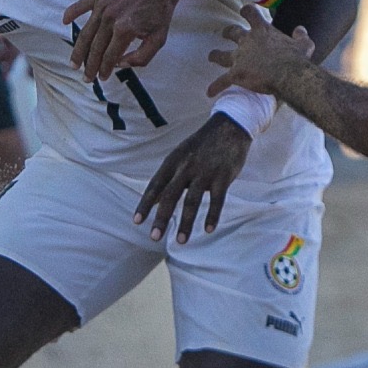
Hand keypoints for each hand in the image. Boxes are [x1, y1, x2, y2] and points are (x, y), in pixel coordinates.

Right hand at [63, 0, 180, 81]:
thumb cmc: (160, 10)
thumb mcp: (158, 39)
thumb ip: (141, 57)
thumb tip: (121, 64)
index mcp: (123, 30)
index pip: (109, 56)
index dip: (104, 70)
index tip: (102, 78)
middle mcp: (109, 19)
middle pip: (95, 48)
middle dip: (89, 65)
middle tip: (86, 78)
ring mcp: (102, 5)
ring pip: (86, 32)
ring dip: (78, 50)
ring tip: (74, 62)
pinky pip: (81, 5)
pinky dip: (72, 13)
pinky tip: (65, 22)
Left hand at [135, 112, 252, 242]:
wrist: (230, 126)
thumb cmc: (201, 146)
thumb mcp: (179, 157)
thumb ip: (167, 179)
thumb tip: (152, 201)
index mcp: (173, 162)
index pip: (155, 186)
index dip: (145, 204)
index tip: (137, 221)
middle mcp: (186, 167)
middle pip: (170, 196)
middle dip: (161, 218)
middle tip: (154, 237)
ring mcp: (205, 172)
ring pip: (192, 201)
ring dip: (186, 223)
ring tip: (180, 241)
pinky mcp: (223, 176)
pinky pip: (217, 199)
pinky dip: (212, 216)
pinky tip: (208, 230)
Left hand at [206, 3, 312, 98]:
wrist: (288, 74)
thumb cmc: (297, 59)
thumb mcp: (304, 44)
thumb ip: (301, 36)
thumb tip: (300, 29)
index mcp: (263, 30)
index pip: (251, 13)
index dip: (247, 11)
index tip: (244, 11)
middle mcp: (247, 41)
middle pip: (232, 32)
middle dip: (228, 32)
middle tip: (225, 33)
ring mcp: (239, 57)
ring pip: (221, 55)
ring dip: (215, 55)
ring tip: (211, 56)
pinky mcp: (236, 74)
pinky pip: (222, 81)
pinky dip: (216, 86)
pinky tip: (210, 92)